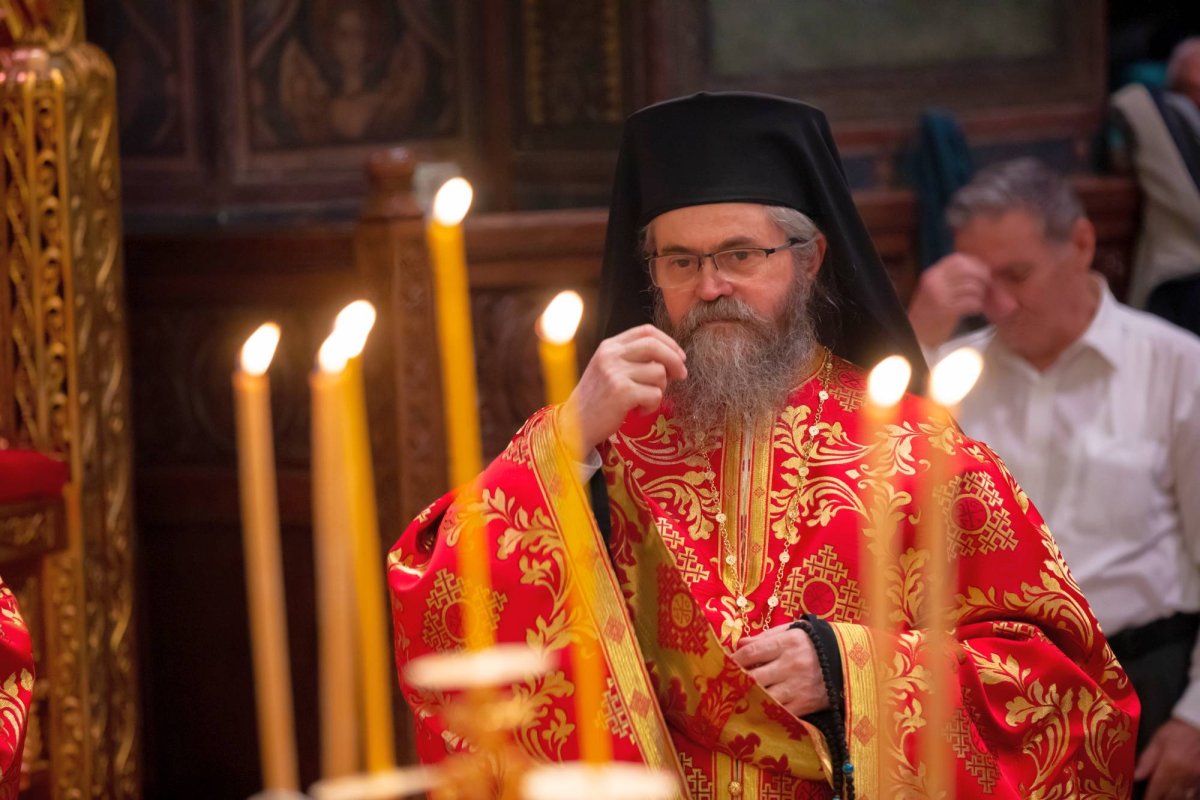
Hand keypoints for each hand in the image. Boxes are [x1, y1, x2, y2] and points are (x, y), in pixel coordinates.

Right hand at [563, 324, 686, 452]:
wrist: (574, 425)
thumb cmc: (597, 399)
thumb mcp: (609, 369)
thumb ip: (632, 359)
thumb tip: (671, 358)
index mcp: (609, 346)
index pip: (646, 331)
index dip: (668, 342)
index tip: (679, 356)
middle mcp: (611, 355)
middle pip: (656, 347)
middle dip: (675, 361)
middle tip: (681, 375)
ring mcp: (615, 373)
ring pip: (659, 373)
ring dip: (660, 390)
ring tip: (644, 400)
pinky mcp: (622, 393)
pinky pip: (655, 394)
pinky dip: (652, 405)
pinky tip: (638, 410)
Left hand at [731, 623, 827, 716]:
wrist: (846, 663)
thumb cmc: (812, 644)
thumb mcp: (791, 632)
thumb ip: (764, 637)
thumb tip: (739, 644)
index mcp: (787, 643)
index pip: (752, 652)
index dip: (733, 659)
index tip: (723, 664)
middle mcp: (792, 665)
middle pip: (754, 676)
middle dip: (736, 681)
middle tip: (723, 683)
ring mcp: (798, 687)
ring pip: (764, 696)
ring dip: (748, 697)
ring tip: (734, 697)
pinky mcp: (804, 705)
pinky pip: (779, 711)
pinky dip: (765, 710)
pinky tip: (754, 708)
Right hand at [907, 253, 991, 348]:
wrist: (916, 336)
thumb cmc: (929, 314)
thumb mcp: (935, 290)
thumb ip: (950, 279)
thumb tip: (978, 269)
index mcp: (931, 275)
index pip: (957, 259)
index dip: (974, 263)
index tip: (982, 271)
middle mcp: (934, 282)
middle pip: (967, 270)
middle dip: (982, 276)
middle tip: (987, 286)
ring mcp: (940, 296)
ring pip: (972, 286)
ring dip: (980, 294)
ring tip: (978, 301)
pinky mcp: (947, 310)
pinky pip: (971, 302)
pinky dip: (977, 306)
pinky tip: (974, 310)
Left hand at [1137, 718, 1199, 798]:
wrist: (1198, 724)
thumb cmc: (1176, 731)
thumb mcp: (1157, 741)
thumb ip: (1146, 760)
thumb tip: (1135, 776)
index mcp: (1171, 765)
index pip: (1158, 789)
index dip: (1150, 797)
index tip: (1144, 799)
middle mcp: (1186, 775)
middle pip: (1172, 797)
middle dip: (1161, 799)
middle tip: (1153, 797)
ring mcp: (1197, 778)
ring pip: (1185, 797)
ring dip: (1173, 798)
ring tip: (1164, 796)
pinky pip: (1195, 794)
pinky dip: (1187, 796)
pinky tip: (1180, 794)